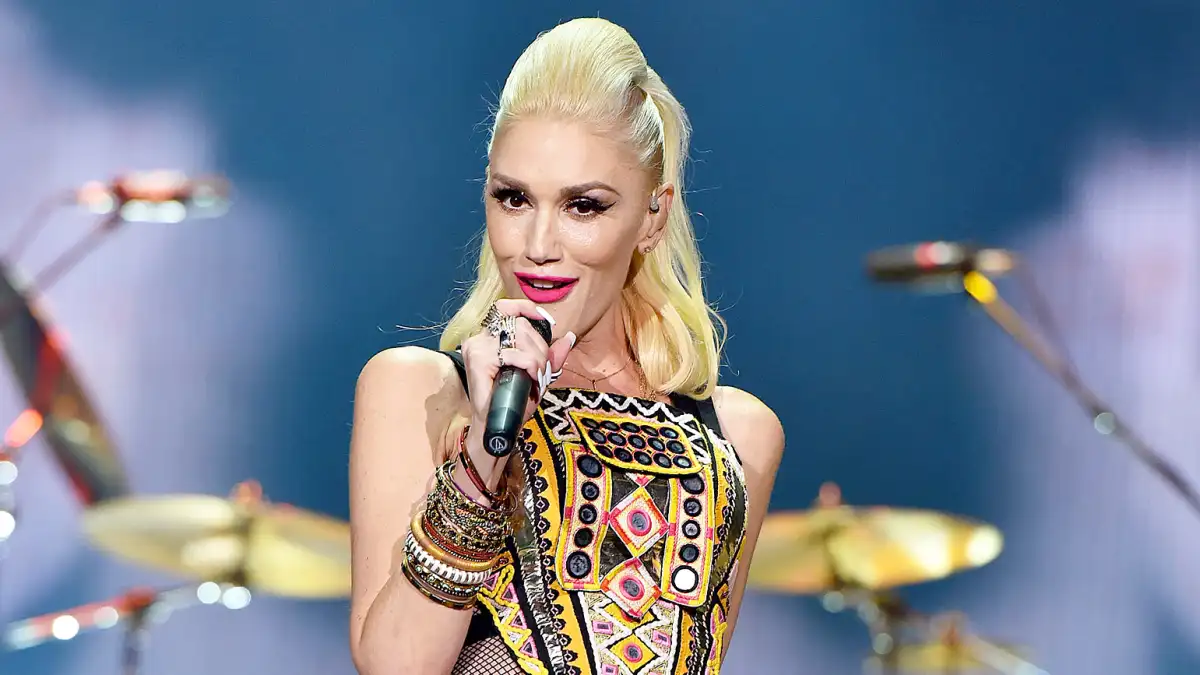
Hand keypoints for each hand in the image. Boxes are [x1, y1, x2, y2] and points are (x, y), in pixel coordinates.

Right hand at [459, 300, 574, 483]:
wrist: (498, 426)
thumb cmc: (513, 401)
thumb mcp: (537, 375)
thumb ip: (551, 356)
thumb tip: (569, 337)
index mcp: (490, 338)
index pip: (506, 308)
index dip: (526, 308)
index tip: (546, 320)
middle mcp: (480, 338)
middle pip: (521, 325)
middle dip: (541, 348)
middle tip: (543, 371)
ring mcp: (477, 347)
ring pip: (520, 336)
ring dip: (537, 358)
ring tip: (536, 377)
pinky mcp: (477, 359)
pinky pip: (514, 354)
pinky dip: (528, 365)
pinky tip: (529, 377)